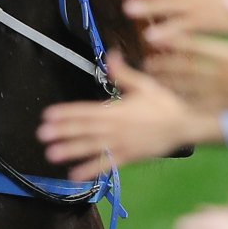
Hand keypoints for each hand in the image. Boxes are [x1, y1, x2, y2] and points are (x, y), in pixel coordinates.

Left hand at [37, 60, 214, 177]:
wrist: (185, 126)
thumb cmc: (166, 104)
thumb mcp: (145, 84)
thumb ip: (124, 73)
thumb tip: (110, 54)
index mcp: (117, 109)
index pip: (86, 110)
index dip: (66, 113)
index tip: (48, 115)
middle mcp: (116, 128)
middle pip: (85, 129)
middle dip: (62, 131)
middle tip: (42, 135)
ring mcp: (121, 144)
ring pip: (92, 147)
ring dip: (71, 150)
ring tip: (51, 154)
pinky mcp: (129, 157)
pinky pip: (107, 164)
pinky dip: (91, 169)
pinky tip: (75, 174)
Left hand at [146, 3, 227, 110]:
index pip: (194, 46)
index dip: (172, 42)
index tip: (153, 38)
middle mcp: (224, 75)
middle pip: (186, 69)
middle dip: (165, 65)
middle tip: (147, 62)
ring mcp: (226, 92)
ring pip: (191, 89)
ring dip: (171, 83)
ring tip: (155, 80)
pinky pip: (205, 106)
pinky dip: (188, 102)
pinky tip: (176, 100)